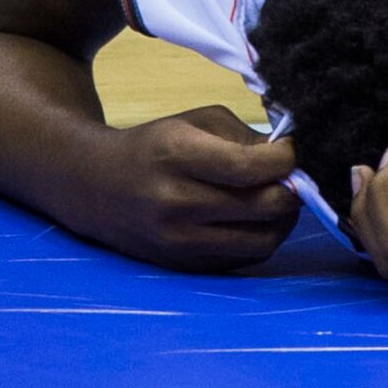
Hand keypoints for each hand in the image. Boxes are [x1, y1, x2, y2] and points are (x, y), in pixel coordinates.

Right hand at [86, 104, 298, 270]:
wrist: (95, 186)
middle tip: (292, 178)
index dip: (287, 160)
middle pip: (264, 207)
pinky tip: (257, 220)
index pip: (251, 168)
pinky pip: (244, 258)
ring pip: (262, 241)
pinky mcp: (184, 265)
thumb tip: (292, 160)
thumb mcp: (196, 123)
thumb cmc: (155, 147)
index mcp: (178, 157)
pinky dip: (261, 238)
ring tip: (279, 200)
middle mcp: (176, 203)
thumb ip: (247, 137)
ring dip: (284, 220)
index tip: (292, 151)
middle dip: (292, 190)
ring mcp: (179, 240)